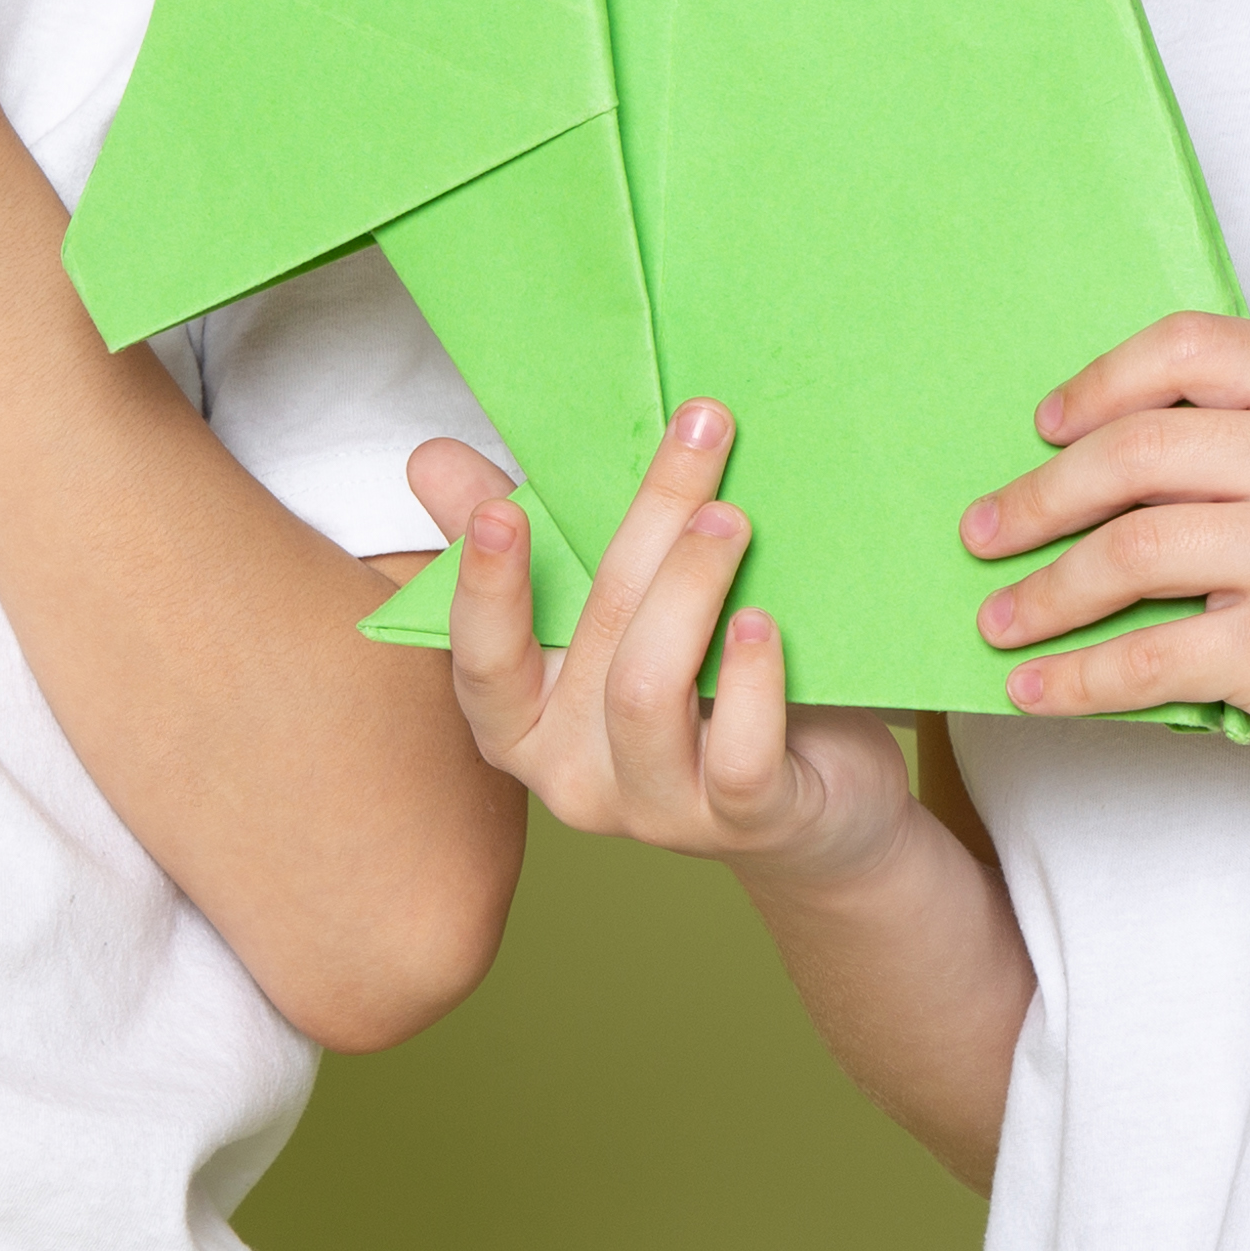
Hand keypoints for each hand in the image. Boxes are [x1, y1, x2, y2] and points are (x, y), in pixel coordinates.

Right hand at [408, 408, 919, 888]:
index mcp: (525, 722)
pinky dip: (749, 679)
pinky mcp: (745, 820)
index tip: (502, 510)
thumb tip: (430, 460)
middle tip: (699, 430)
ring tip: (732, 519)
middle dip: (648, 520)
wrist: (819, 794)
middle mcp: (573, 776)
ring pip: (647, 690)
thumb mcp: (616, 609)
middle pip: (594, 636)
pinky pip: (736, 754)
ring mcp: (656, 808)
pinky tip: (763, 622)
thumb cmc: (703, 686)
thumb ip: (534, 538)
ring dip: (690, 586)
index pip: (482, 659)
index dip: (486, 588)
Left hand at [967, 312, 1249, 828]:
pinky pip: (1147, 657)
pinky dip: (1075, 679)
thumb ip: (1239, 449)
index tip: (1043, 430)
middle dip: (1038, 499)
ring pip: (1129, 552)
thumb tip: (1069, 458)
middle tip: (981, 535)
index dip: (1099, 383)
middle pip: (1136, 452)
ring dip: (1042, 593)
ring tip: (998, 620)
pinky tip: (1036, 692)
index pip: (1189, 349)